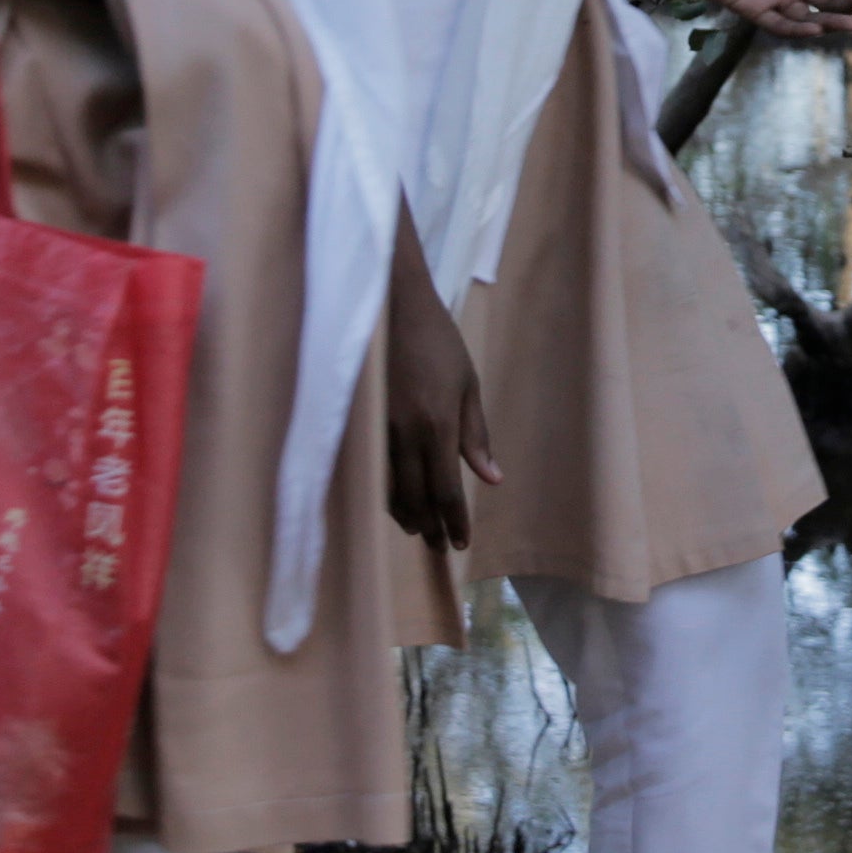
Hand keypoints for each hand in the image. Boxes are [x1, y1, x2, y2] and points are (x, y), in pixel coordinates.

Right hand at [380, 226, 500, 555]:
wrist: (391, 305)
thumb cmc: (437, 341)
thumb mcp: (468, 384)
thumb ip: (476, 435)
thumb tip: (491, 479)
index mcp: (438, 424)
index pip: (446, 490)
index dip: (454, 521)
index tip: (460, 544)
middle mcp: (406, 434)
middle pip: (416, 499)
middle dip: (429, 527)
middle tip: (438, 547)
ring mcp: (378, 429)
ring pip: (390, 489)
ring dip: (405, 515)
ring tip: (418, 529)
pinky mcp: (360, 422)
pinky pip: (372, 471)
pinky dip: (384, 492)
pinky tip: (393, 500)